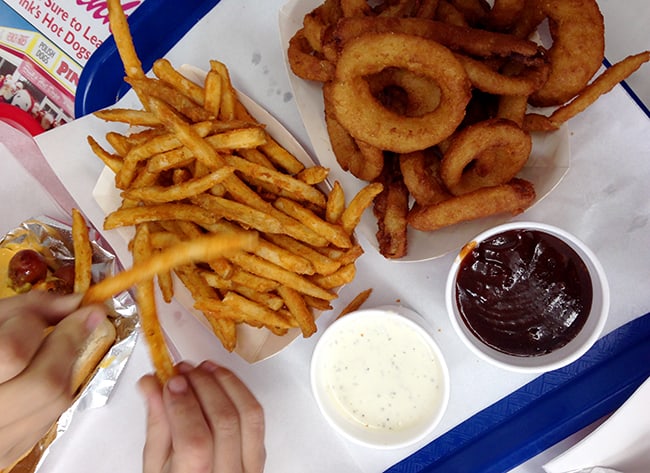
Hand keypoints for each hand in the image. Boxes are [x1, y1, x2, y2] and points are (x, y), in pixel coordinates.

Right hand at [0, 291, 107, 467]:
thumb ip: (25, 310)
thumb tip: (74, 303)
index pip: (13, 351)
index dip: (43, 324)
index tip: (75, 306)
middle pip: (44, 384)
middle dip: (69, 346)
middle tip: (81, 321)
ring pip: (54, 404)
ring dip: (67, 367)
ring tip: (60, 345)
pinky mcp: (10, 452)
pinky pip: (48, 419)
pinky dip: (56, 391)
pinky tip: (45, 373)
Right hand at [138, 361, 265, 472]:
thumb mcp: (155, 467)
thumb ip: (157, 426)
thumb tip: (153, 385)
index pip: (195, 443)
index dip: (183, 407)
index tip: (170, 382)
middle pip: (224, 422)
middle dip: (202, 387)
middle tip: (182, 371)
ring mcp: (249, 468)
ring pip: (247, 415)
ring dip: (225, 383)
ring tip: (203, 369)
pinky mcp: (260, 455)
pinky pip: (256, 418)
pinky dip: (240, 391)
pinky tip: (222, 380)